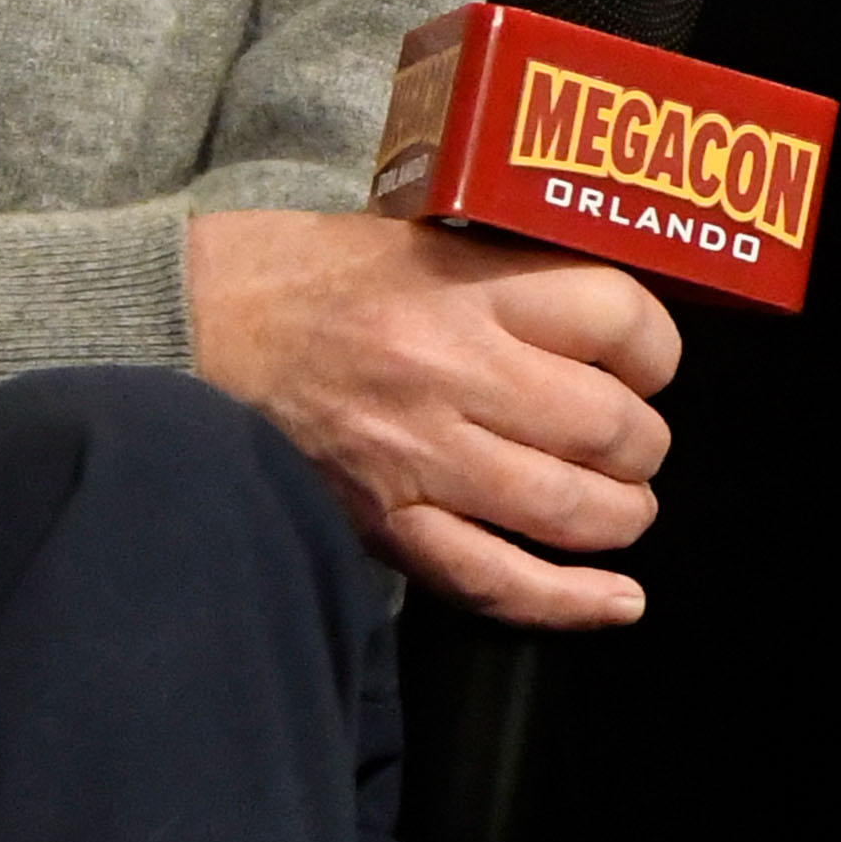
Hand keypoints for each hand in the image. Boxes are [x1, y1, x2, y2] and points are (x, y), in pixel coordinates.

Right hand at [186, 209, 678, 628]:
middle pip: (611, 426)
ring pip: (571, 509)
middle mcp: (451, 372)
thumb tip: (598, 323)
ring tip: (618, 506)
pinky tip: (618, 602)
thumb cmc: (295, 275)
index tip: (646, 361)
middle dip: (642, 445)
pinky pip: (497, 579)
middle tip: (631, 442)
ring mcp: (418, 457)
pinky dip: (570, 601)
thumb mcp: (409, 239)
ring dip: (621, 516)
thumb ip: (501, 277)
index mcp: (461, 289)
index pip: (617, 316)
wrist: (184, 326)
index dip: (656, 349)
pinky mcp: (384, 523)